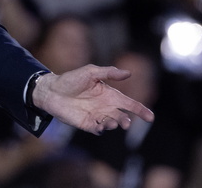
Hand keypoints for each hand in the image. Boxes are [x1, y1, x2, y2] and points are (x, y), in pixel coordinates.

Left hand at [32, 65, 154, 134]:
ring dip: (115, 124)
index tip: (150, 117)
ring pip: (112, 123)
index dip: (141, 110)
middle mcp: (105, 107)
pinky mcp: (86, 123)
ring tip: (112, 122)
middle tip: (126, 123)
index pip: (129, 103)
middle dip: (127, 121)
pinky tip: (100, 125)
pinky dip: (102, 128)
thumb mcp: (90, 72)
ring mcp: (96, 116)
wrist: (51, 90)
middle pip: (122, 116)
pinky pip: (98, 129)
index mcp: (109, 95)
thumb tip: (128, 73)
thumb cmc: (70, 79)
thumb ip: (109, 72)